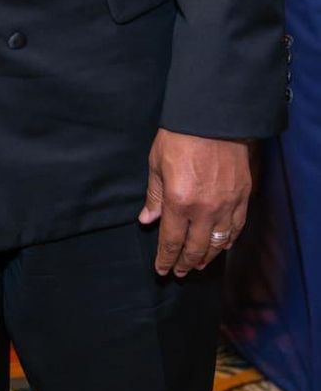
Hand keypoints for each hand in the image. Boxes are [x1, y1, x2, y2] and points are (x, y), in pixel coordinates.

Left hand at [138, 128, 250, 277]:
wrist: (213, 118)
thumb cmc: (179, 137)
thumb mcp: (157, 165)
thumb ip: (154, 196)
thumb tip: (147, 220)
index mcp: (179, 202)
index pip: (172, 241)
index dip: (166, 259)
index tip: (162, 270)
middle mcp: (205, 209)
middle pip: (196, 248)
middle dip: (186, 263)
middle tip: (179, 272)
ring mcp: (227, 205)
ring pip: (219, 242)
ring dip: (208, 256)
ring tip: (198, 263)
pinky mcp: (243, 197)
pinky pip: (236, 228)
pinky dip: (228, 240)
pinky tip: (222, 245)